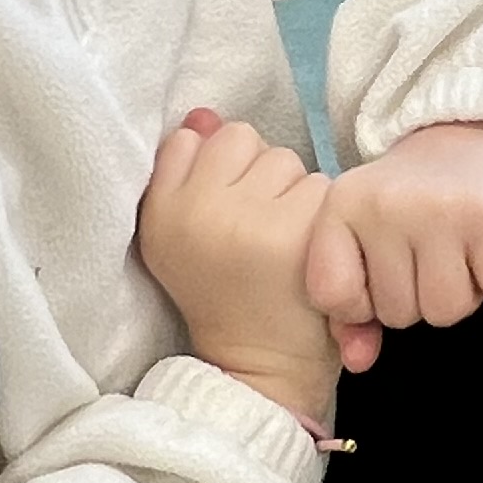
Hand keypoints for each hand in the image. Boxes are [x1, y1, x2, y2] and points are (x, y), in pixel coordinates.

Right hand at [139, 109, 348, 421]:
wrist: (258, 368)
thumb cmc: (224, 295)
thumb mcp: (181, 235)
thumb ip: (184, 171)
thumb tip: (203, 115)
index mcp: (159, 211)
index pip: (193, 138)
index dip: (216, 171)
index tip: (223, 215)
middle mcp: (196, 211)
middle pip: (243, 140)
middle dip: (257, 176)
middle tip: (257, 231)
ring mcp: (248, 220)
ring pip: (285, 160)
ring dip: (292, 193)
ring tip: (282, 243)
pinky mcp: (297, 233)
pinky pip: (320, 186)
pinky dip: (322, 215)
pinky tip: (310, 251)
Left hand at [306, 121, 482, 337]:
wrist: (478, 128)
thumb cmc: (415, 197)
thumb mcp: (368, 235)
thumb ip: (353, 305)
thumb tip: (358, 363)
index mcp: (342, 206)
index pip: (335, 297)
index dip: (363, 301)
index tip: (383, 269)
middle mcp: (386, 207)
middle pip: (399, 314)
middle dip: (422, 295)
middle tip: (433, 249)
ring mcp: (440, 212)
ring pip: (447, 312)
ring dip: (464, 291)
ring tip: (463, 248)